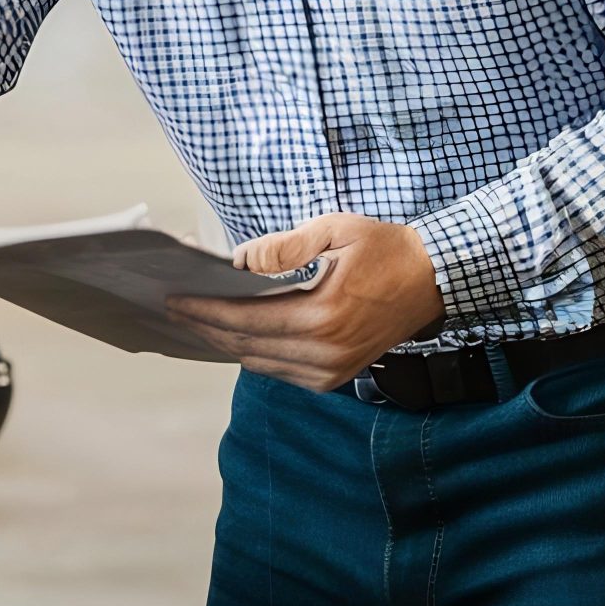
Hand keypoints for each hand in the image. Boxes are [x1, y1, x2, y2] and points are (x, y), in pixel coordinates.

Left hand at [163, 214, 445, 392]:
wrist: (433, 280)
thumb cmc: (384, 249)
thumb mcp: (335, 230)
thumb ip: (284, 246)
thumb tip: (238, 261)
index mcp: (323, 316)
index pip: (247, 320)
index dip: (205, 311)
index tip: (173, 300)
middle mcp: (326, 352)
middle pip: (246, 346)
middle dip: (205, 327)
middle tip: (171, 310)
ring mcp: (332, 370)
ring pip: (259, 363)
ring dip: (224, 342)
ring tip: (193, 321)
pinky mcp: (336, 376)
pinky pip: (280, 370)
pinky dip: (253, 353)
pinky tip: (232, 335)